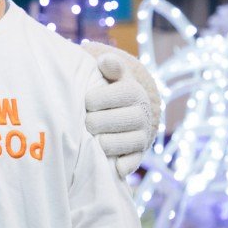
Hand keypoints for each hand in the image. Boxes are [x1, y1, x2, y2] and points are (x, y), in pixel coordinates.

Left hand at [85, 52, 154, 177]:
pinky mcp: (138, 156)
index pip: (101, 98)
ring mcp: (141, 137)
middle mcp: (141, 115)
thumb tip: (105, 61)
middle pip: (100, 122)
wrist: (130, 112)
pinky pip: (126, 164)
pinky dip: (115, 165)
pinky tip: (106, 160)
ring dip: (96, 142)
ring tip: (92, 136)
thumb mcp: (113, 75)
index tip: (86, 101)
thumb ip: (111, 67)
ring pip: (109, 144)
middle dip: (89, 122)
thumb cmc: (112, 91)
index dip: (90, 101)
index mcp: (133, 92)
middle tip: (86, 121)